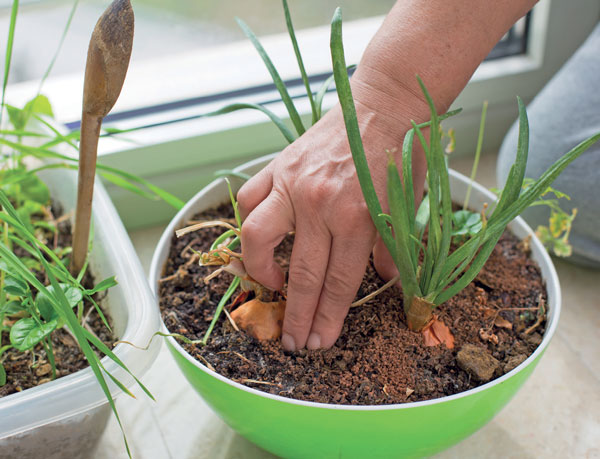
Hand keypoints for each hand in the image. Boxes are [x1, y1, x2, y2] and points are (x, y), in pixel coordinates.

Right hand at [237, 79, 426, 350]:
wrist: (385, 102)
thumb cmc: (403, 152)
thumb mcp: (408, 205)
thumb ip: (392, 247)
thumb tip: (385, 281)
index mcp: (358, 217)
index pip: (338, 283)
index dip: (328, 319)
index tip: (319, 342)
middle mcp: (320, 204)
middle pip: (302, 274)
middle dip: (297, 315)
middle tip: (292, 342)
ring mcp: (293, 184)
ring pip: (257, 238)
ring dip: (260, 270)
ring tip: (271, 285)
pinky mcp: (278, 166)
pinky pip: (250, 200)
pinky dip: (250, 221)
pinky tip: (261, 236)